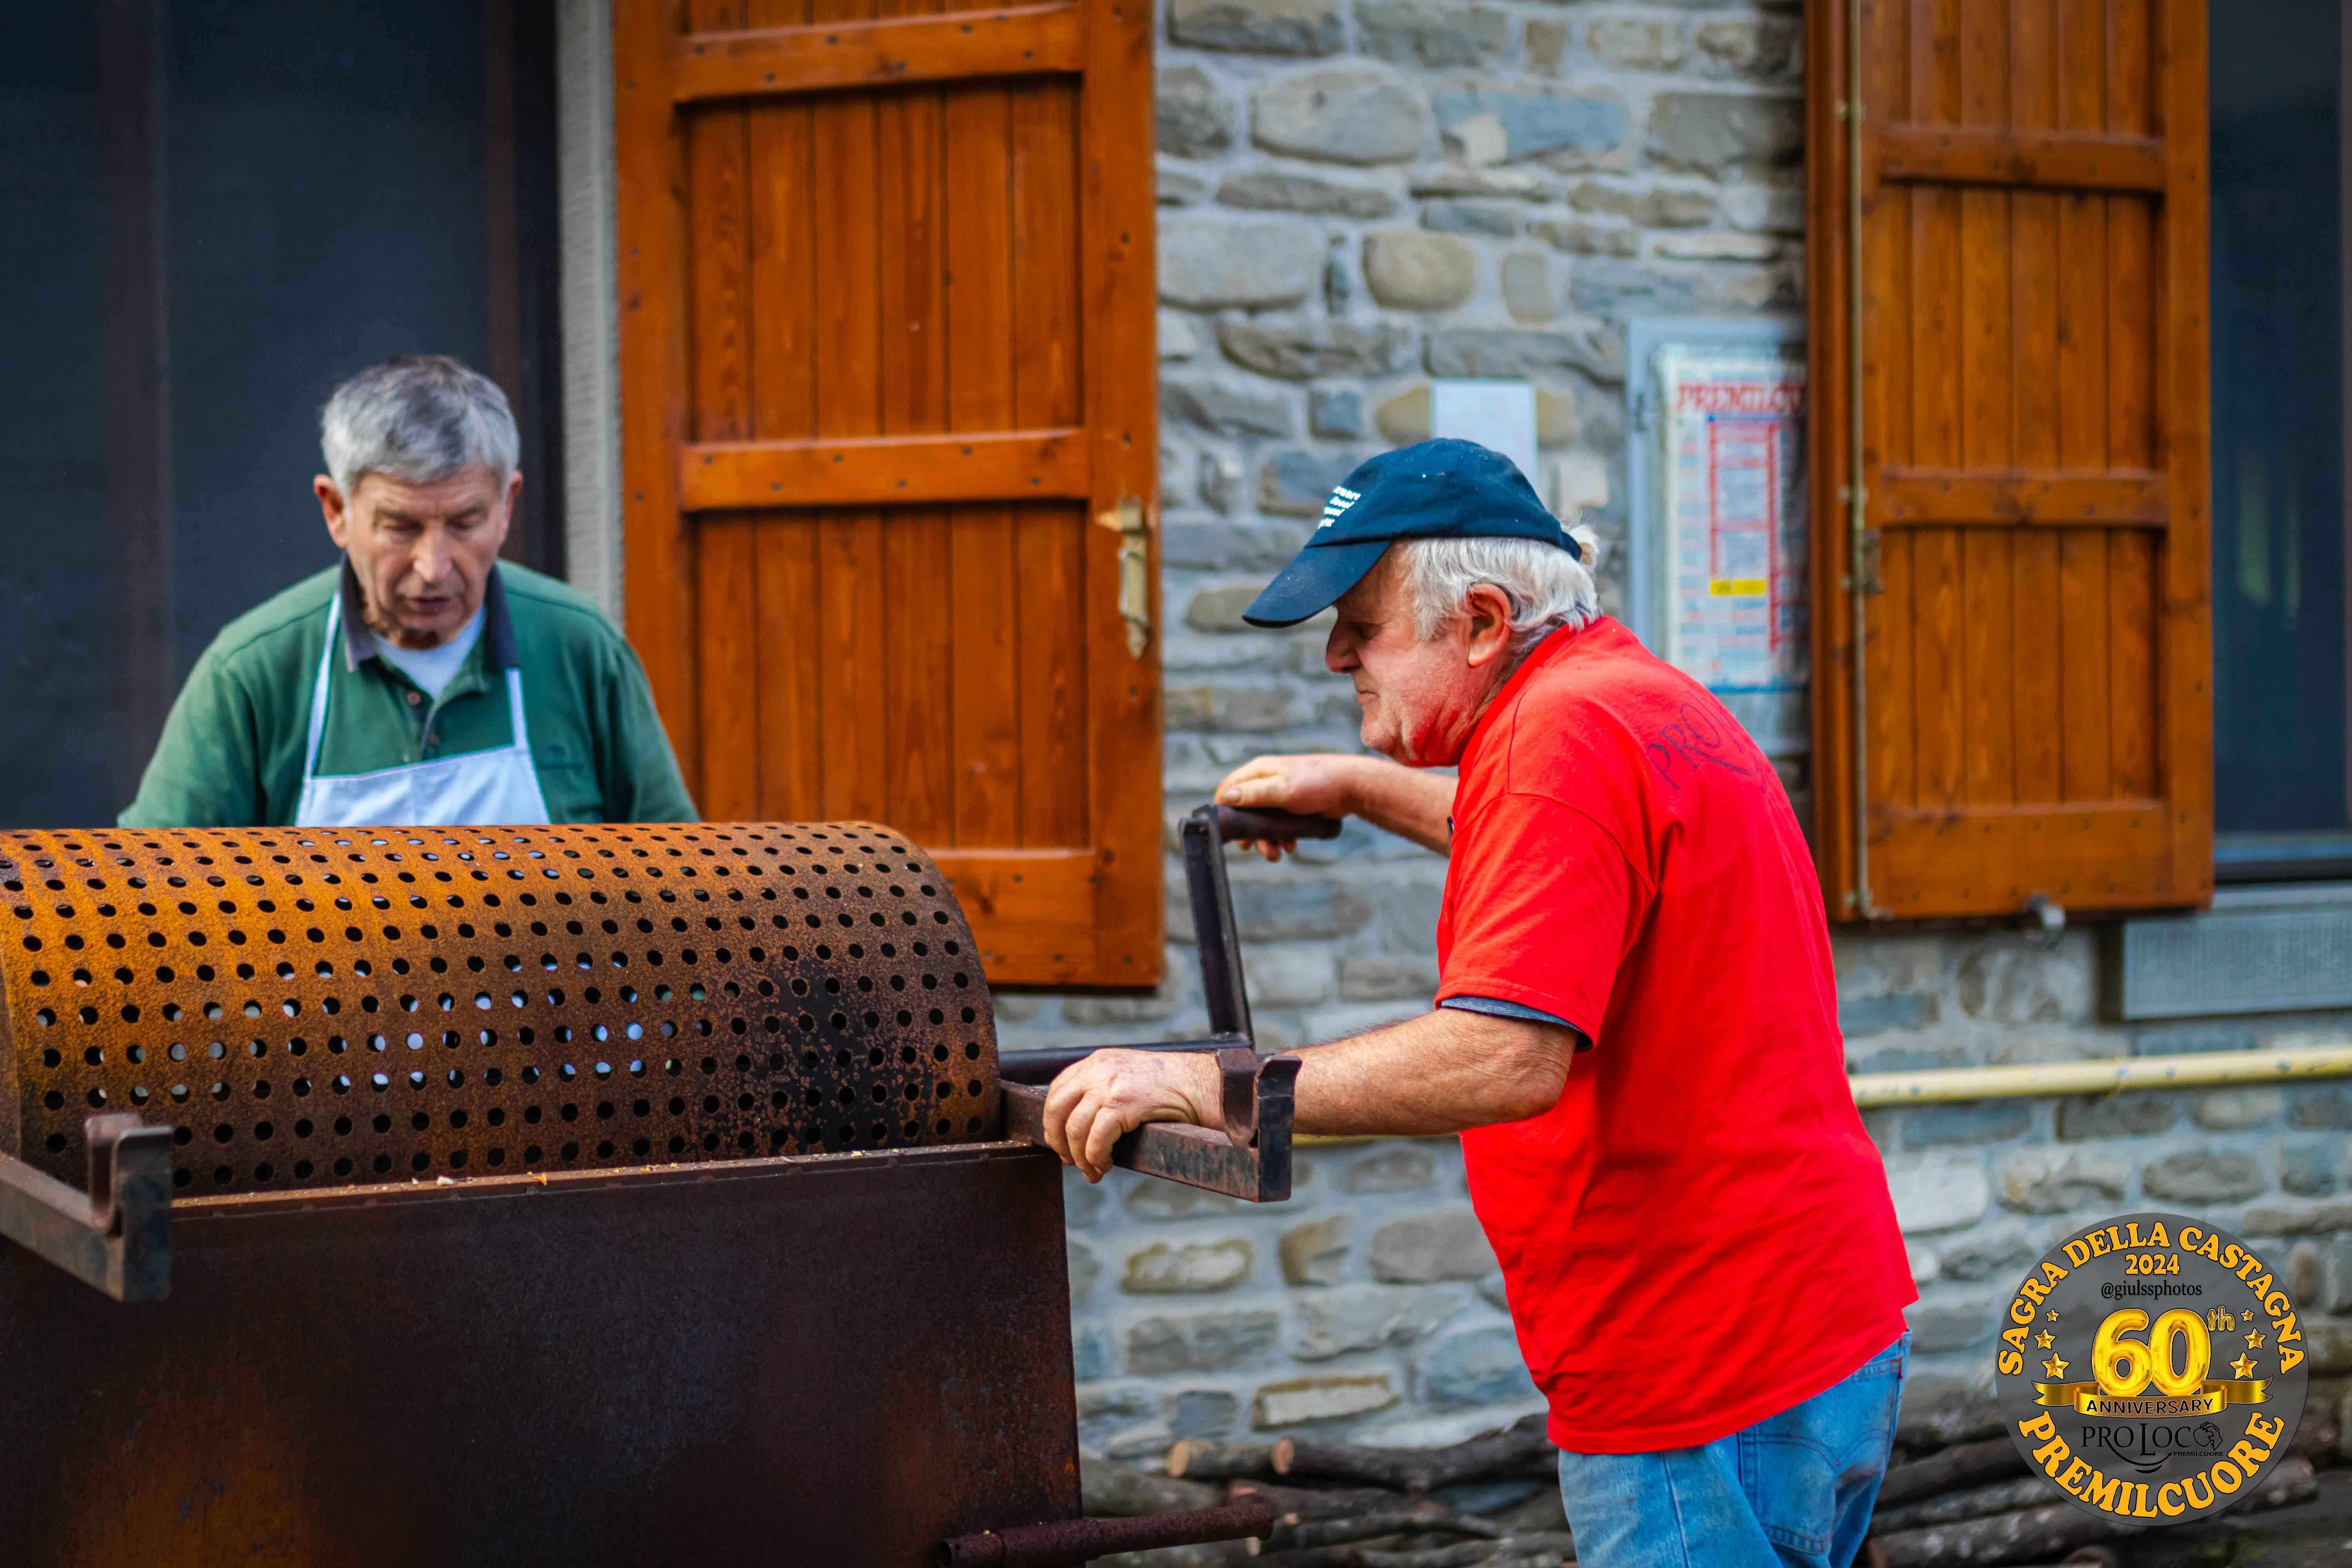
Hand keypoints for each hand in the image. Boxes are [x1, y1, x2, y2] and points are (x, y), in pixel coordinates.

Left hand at [1042, 1049, 1222, 1180]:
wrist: (1204, 1084)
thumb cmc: (1173, 1087)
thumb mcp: (1130, 1076)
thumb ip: (1105, 1089)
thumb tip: (1081, 1121)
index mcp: (1098, 1061)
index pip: (1057, 1090)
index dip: (1054, 1120)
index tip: (1060, 1141)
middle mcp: (1098, 1069)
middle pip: (1056, 1108)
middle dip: (1058, 1140)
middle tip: (1069, 1160)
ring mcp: (1109, 1085)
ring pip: (1074, 1128)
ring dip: (1079, 1156)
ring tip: (1092, 1170)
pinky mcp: (1123, 1103)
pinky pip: (1096, 1139)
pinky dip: (1095, 1158)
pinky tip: (1105, 1165)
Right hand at [1214, 754, 1364, 860]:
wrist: (1352, 788)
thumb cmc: (1318, 783)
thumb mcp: (1283, 790)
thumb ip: (1255, 794)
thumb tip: (1227, 798)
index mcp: (1259, 771)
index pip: (1229, 788)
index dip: (1223, 809)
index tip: (1226, 831)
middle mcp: (1266, 781)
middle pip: (1244, 810)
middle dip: (1248, 832)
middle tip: (1249, 848)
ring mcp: (1280, 794)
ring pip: (1262, 821)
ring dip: (1266, 839)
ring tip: (1276, 855)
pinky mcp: (1293, 807)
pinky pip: (1279, 825)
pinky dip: (1281, 837)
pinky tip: (1291, 846)